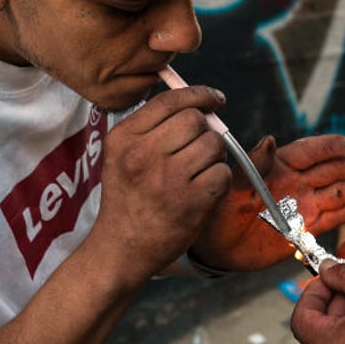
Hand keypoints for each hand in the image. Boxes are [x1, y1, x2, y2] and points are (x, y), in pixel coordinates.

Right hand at [91, 86, 231, 279]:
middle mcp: (143, 154)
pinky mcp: (190, 202)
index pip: (170, 100)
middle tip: (199, 149)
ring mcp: (168, 179)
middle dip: (206, 131)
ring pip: (214, 144)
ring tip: (198, 173)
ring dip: (214, 156)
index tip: (215, 99)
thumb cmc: (128, 198)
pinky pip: (222, 173)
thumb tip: (200, 103)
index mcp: (124, 138)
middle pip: (196, 119)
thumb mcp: (123, 155)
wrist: (121, 249)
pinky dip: (219, 180)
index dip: (200, 94)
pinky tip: (203, 191)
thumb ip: (154, 126)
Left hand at [190, 135, 344, 270]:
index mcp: (278, 166)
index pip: (309, 152)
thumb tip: (271, 140)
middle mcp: (295, 182)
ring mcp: (303, 204)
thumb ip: (254, 165)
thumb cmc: (216, 210)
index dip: (329, 147)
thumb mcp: (231, 186)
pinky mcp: (306, 228)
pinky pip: (334, 215)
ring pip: (338, 192)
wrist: (212, 246)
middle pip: (331, 171)